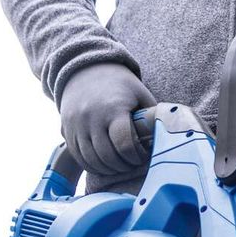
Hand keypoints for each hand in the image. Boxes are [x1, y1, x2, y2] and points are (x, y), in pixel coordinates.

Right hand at [58, 62, 154, 177]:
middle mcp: (91, 118)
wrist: (84, 68)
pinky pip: (80, 158)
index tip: (141, 155)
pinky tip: (105, 162)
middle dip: (123, 165)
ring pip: (93, 161)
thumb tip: (169, 139)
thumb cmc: (120, 85)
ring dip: (109, 168)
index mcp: (113, 109)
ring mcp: (76, 125)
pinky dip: (93, 165)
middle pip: (108, 157)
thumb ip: (151, 117)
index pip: (124, 145)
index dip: (136, 156)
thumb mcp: (140, 94)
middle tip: (131, 162)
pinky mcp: (66, 130)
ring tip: (119, 163)